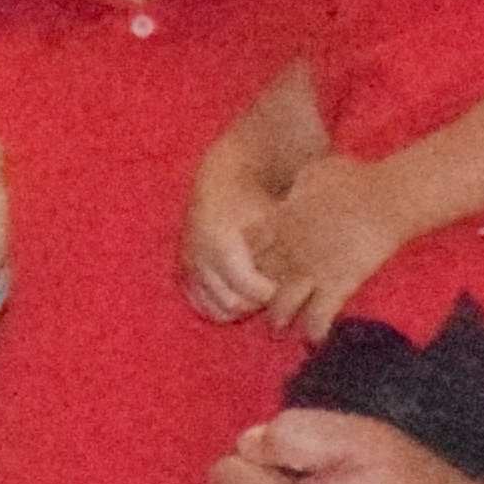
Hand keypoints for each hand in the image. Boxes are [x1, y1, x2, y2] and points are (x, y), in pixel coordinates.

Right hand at [184, 156, 287, 320]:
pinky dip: (219, 305)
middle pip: (233, 304)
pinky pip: (199, 303)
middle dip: (258, 302)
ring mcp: (189, 265)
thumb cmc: (258, 193)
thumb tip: (301, 282)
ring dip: (240, 307)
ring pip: (215, 309)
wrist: (225, 174)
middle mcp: (199, 257)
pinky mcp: (183, 270)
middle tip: (276, 289)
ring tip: (258, 291)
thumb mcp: (277, 217)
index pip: (251, 289)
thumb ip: (285, 251)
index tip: (288, 284)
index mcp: (221, 243)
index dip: (273, 293)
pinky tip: (239, 293)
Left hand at [245, 154, 406, 343]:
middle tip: (253, 309)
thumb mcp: (316, 173)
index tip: (247, 269)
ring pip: (281, 307)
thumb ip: (299, 187)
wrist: (388, 197)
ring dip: (278, 321)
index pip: (247, 248)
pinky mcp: (338, 286)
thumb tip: (296, 189)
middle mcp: (289, 250)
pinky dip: (315, 331)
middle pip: (258, 282)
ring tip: (277, 331)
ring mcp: (312, 271)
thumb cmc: (356, 178)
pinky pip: (319, 317)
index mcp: (280, 222)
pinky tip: (314, 340)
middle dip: (253, 297)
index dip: (243, 261)